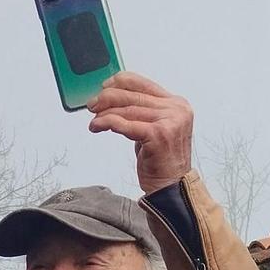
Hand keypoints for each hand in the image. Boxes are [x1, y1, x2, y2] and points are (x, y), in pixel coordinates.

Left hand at [87, 71, 193, 192]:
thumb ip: (142, 111)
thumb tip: (113, 98)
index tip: (104, 87)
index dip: (119, 82)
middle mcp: (176, 110)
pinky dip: (106, 123)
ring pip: (126, 110)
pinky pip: (124, 123)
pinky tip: (97, 126)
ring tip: (94, 121)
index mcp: (177, 104)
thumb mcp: (156, 128)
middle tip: (92, 105)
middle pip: (132, 95)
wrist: (171, 187)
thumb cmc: (161, 161)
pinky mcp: (158, 134)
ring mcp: (169, 121)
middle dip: (107, 98)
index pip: (143, 83)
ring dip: (104, 114)